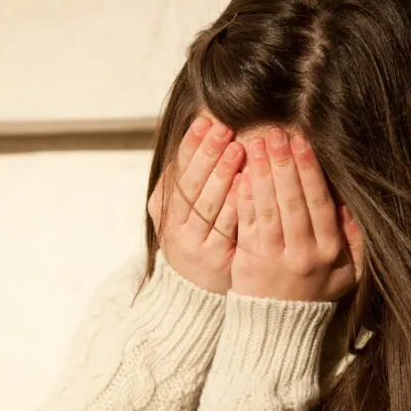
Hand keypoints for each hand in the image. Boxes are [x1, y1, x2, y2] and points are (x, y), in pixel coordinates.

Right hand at [147, 116, 244, 293]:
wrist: (195, 289)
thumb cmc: (196, 235)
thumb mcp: (182, 208)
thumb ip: (189, 176)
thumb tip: (205, 128)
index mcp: (164, 206)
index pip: (176, 169)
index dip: (190, 144)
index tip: (205, 120)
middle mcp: (173, 224)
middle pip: (190, 184)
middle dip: (207, 154)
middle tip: (224, 129)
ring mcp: (192, 243)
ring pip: (205, 204)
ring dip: (221, 175)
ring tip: (237, 150)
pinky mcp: (214, 258)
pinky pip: (225, 227)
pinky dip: (235, 205)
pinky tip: (246, 186)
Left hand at [232, 127, 361, 301]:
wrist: (277, 326)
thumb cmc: (312, 292)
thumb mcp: (346, 273)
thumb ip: (354, 241)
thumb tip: (351, 205)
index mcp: (329, 251)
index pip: (321, 203)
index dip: (310, 171)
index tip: (303, 142)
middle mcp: (303, 253)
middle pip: (293, 201)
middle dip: (284, 164)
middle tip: (275, 133)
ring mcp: (275, 257)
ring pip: (268, 209)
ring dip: (262, 174)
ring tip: (255, 145)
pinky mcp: (249, 259)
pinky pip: (247, 224)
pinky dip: (244, 198)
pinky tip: (241, 175)